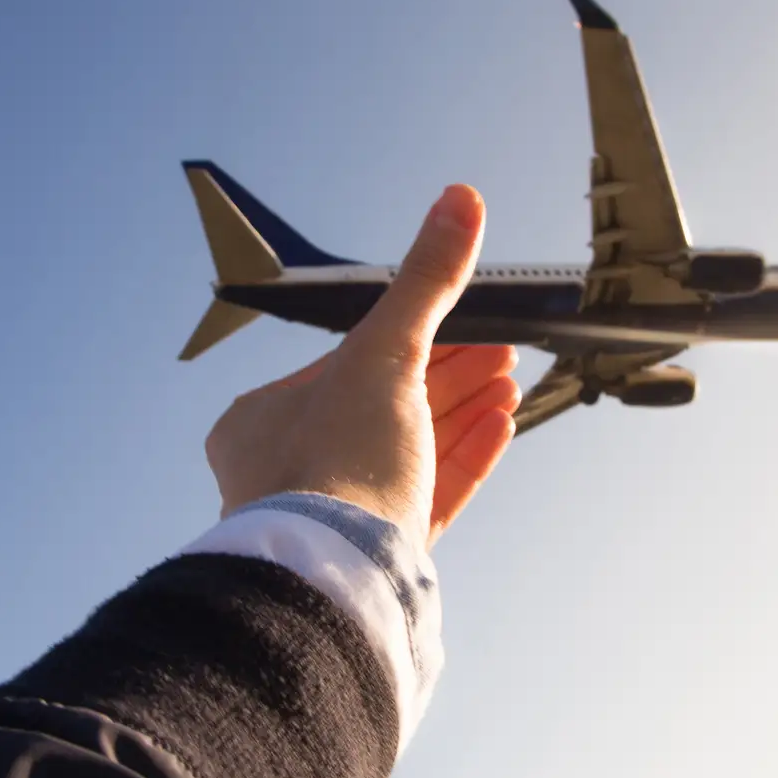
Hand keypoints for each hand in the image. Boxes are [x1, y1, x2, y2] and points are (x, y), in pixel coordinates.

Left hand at [204, 185, 519, 551]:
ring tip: (511, 386)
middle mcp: (291, 469)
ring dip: (464, 413)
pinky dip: (466, 459)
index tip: (471, 326)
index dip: (419, 340)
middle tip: (503, 352)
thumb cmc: (335, 463)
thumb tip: (461, 197)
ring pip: (411, 453)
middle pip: (387, 407)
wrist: (335, 580)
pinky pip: (427, 498)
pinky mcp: (377, 556)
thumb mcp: (385, 353)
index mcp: (265, 420)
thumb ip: (426, 281)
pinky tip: (502, 427)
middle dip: (450, 376)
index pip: (351, 367)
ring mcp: (337, 516)